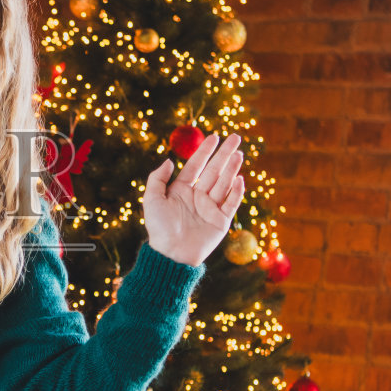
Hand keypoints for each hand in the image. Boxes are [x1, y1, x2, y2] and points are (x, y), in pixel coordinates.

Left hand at [142, 132, 245, 267]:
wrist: (171, 254)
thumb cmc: (159, 228)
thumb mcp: (152, 199)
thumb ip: (157, 178)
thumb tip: (169, 160)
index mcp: (182, 190)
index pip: (196, 165)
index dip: (205, 151)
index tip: (214, 136)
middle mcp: (198, 196)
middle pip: (214, 170)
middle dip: (224, 154)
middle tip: (235, 137)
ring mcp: (211, 207)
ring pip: (224, 183)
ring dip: (232, 168)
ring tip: (238, 154)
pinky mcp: (221, 221)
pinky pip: (231, 203)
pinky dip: (236, 191)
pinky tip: (239, 178)